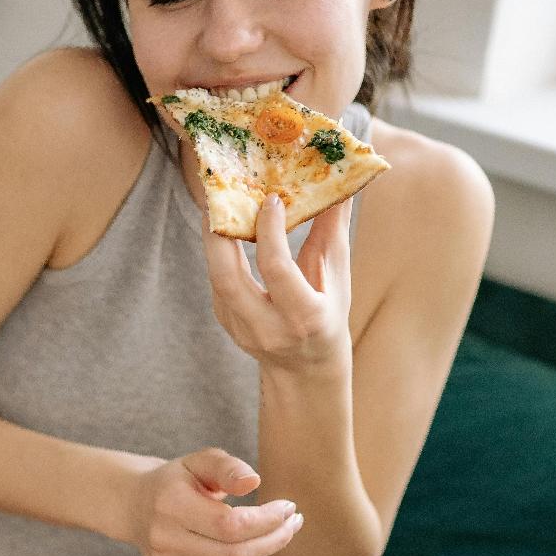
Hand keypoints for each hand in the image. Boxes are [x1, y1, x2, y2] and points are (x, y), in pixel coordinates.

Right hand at [128, 447, 302, 555]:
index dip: (267, 520)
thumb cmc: (178, 480)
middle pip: (234, 555)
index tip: (288, 508)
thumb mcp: (200, 461)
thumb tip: (254, 482)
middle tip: (292, 524)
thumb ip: (228, 467)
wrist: (135, 506)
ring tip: (272, 538)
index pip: (230, 525)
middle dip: (274, 540)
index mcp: (169, 503)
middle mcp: (162, 539)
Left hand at [205, 194, 353, 372]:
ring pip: (216, 279)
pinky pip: (217, 282)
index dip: (270, 230)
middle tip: (221, 196)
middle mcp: (268, 327)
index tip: (271, 199)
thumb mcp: (337, 280)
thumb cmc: (327, 318)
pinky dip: (218, 253)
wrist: (304, 369)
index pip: (276, 269)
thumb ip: (334, 234)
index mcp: (304, 317)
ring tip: (217, 206)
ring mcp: (242, 329)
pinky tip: (222, 228)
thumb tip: (342, 186)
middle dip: (219, 234)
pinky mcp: (226, 323)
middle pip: (228, 277)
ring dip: (213, 240)